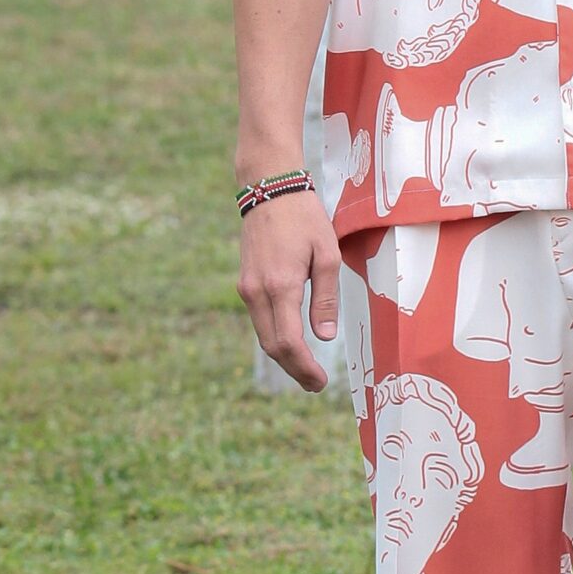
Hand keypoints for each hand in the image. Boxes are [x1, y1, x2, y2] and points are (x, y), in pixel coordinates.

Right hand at [238, 189, 342, 391]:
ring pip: (263, 335)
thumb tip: (325, 337)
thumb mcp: (327, 254)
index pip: (288, 342)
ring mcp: (247, 288)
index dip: (304, 367)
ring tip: (307, 370)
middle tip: (315, 384)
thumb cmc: (305, 218)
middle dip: (294, 369)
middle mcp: (257, 292)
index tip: (320, 382)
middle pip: (272, 346)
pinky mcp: (245, 283)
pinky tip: (293, 343)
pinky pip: (260, 320)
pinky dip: (275, 338)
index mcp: (281, 286)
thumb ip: (326, 297)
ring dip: (284, 356)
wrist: (268, 189)